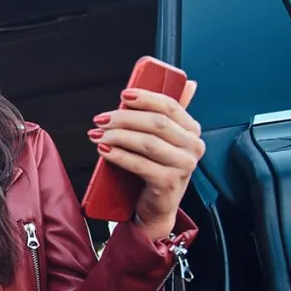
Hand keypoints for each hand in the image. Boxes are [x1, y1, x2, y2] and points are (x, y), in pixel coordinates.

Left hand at [88, 83, 203, 240]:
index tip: (123, 95)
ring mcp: (183, 166)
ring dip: (117, 136)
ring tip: (97, 135)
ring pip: (147, 142)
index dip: (145, 98)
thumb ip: (170, 114)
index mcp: (192, 131)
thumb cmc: (156, 169)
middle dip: (124, 118)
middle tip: (101, 119)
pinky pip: (140, 164)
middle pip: (156, 123)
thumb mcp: (164, 140)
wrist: (156, 207)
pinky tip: (104, 151)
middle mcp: (193, 147)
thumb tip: (188, 83)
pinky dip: (119, 155)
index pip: (170, 106)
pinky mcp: (168, 183)